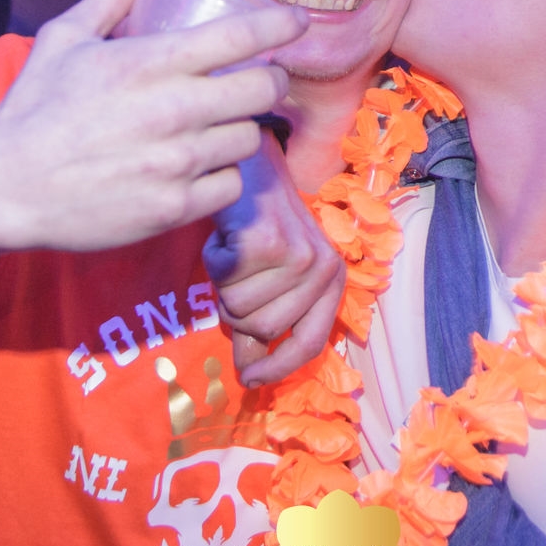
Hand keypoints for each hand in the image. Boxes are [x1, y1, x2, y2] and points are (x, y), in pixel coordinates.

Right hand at [0, 0, 307, 261]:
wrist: (4, 187)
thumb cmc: (32, 109)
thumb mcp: (63, 40)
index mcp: (149, 63)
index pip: (241, 36)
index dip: (280, 24)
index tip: (296, 21)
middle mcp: (173, 110)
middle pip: (263, 90)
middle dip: (270, 81)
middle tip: (260, 81)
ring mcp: (178, 162)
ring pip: (249, 138)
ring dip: (240, 129)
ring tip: (218, 126)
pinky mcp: (175, 208)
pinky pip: (230, 185)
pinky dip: (221, 175)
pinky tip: (200, 167)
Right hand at [205, 136, 345, 385]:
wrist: (249, 165)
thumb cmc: (258, 226)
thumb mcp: (270, 279)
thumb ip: (262, 326)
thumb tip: (250, 378)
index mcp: (331, 281)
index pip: (310, 344)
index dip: (279, 368)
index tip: (250, 381)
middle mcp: (323, 270)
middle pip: (263, 329)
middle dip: (235, 310)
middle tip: (234, 277)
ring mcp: (298, 256)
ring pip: (239, 307)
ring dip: (222, 285)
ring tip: (233, 252)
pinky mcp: (267, 243)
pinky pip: (223, 280)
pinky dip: (213, 261)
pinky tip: (225, 238)